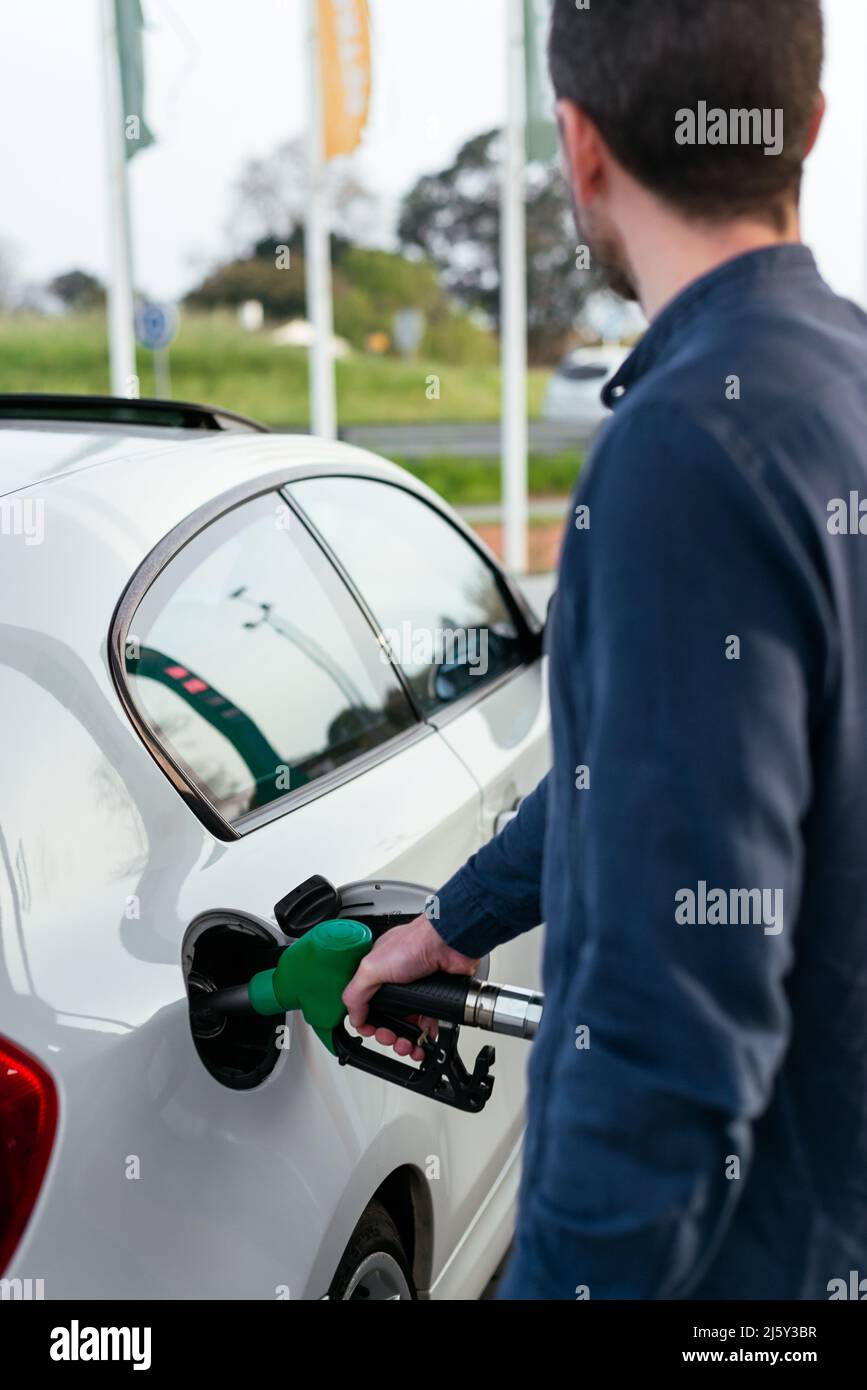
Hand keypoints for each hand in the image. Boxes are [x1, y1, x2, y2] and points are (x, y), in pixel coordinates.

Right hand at [342, 913, 478, 1061]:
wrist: (449, 944)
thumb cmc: (416, 943)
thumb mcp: (373, 967)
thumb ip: (356, 993)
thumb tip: (354, 1018)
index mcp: (378, 973)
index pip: (366, 1005)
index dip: (367, 1021)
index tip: (371, 1031)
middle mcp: (397, 982)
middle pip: (387, 1019)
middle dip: (387, 1035)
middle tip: (391, 1038)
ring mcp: (417, 991)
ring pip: (408, 1025)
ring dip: (406, 1041)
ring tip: (408, 1046)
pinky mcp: (436, 998)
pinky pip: (428, 1024)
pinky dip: (425, 1037)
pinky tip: (424, 1041)